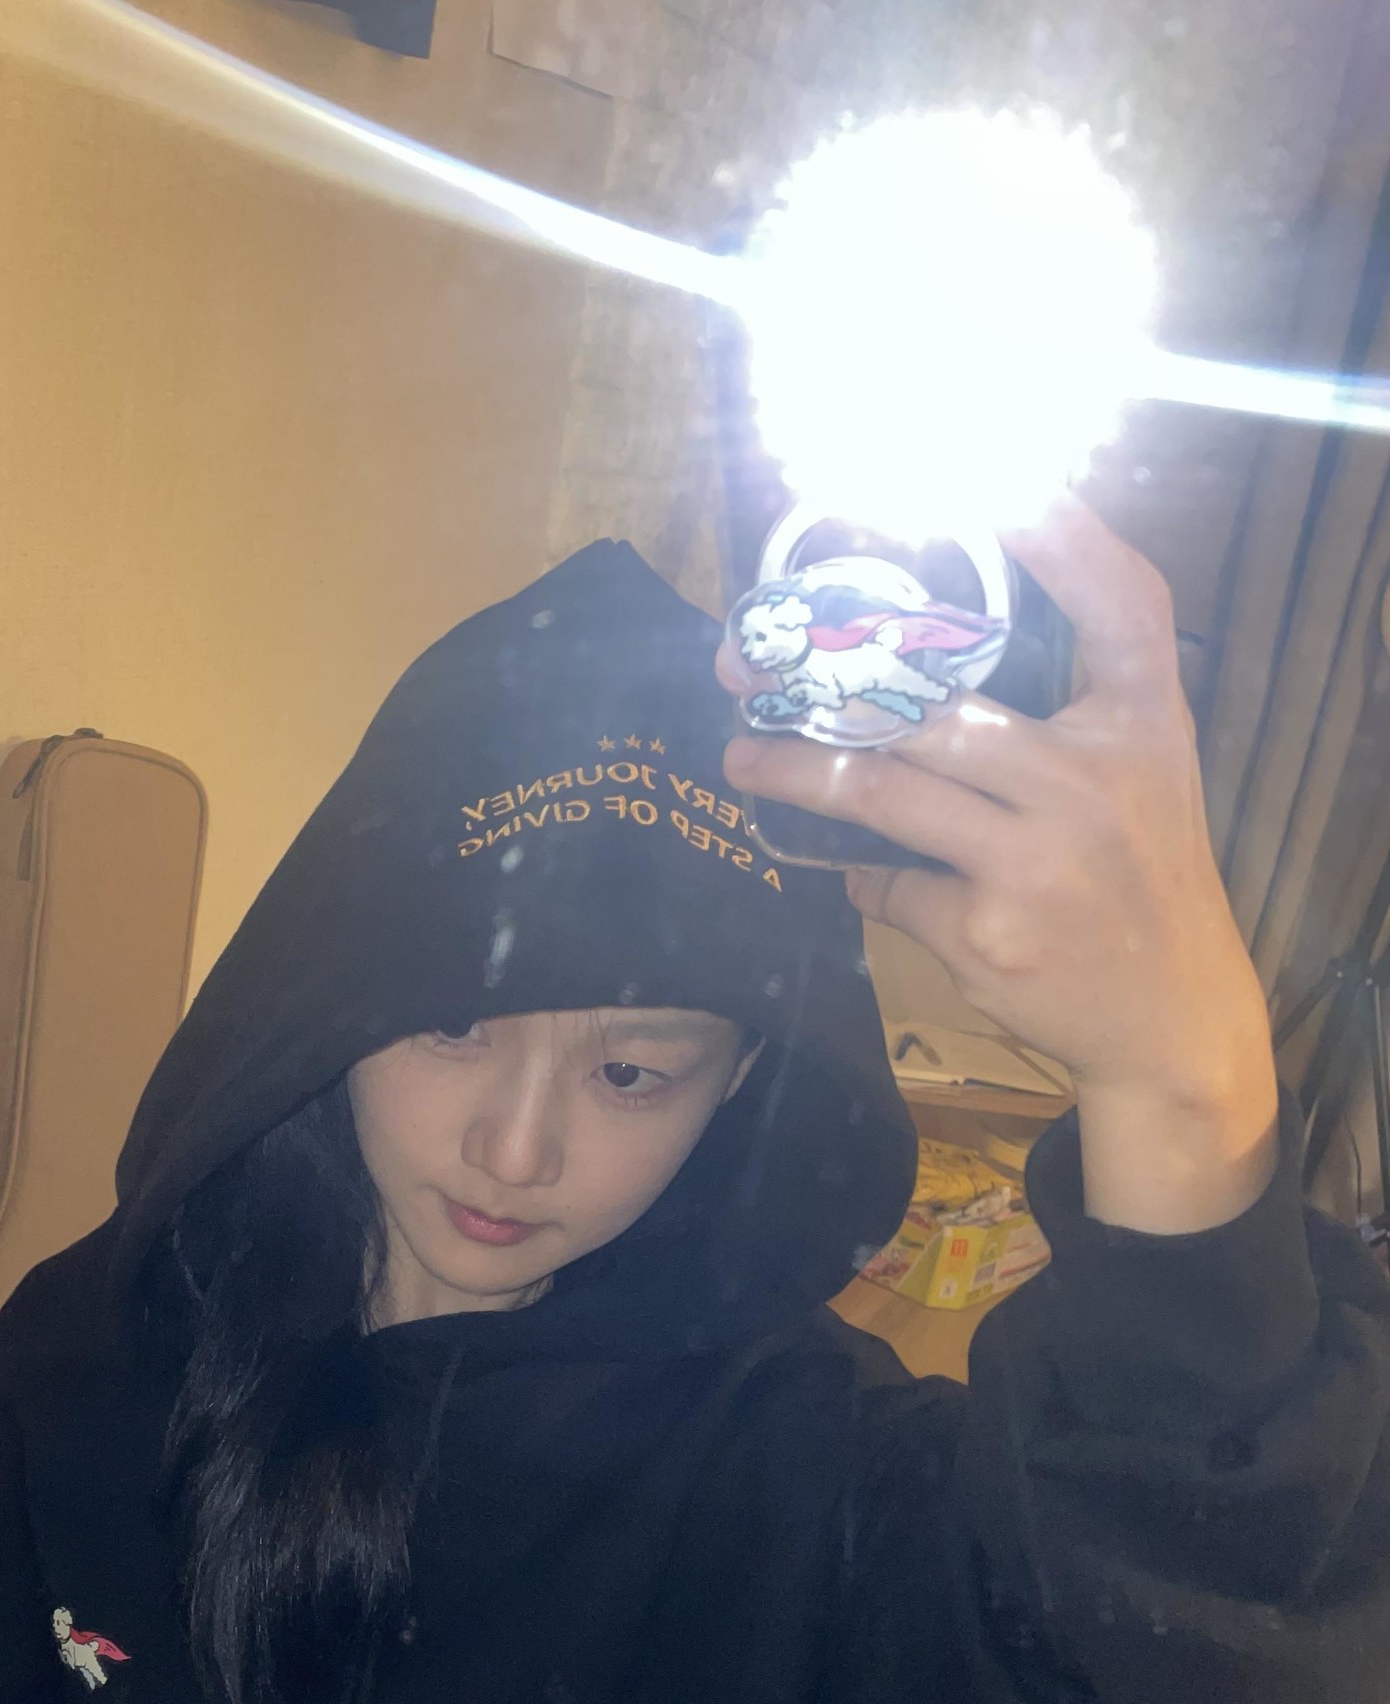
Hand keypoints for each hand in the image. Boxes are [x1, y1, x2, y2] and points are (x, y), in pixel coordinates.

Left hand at [714, 496, 1278, 1232]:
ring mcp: (1042, 856)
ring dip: (796, 773)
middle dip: (828, 684)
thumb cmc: (1138, 877)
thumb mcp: (1139, 773)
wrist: (1172, 1021)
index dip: (1058, 530)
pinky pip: (889, 882)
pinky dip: (860, 878)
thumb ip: (1062, 714)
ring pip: (885, 791)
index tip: (987, 473)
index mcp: (1144, 720)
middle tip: (745, 667)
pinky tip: (845, 872)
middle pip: (936, 705)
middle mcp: (1097, 775)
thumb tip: (907, 679)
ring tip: (740, 759)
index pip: (1119, 598)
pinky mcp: (992, 930)